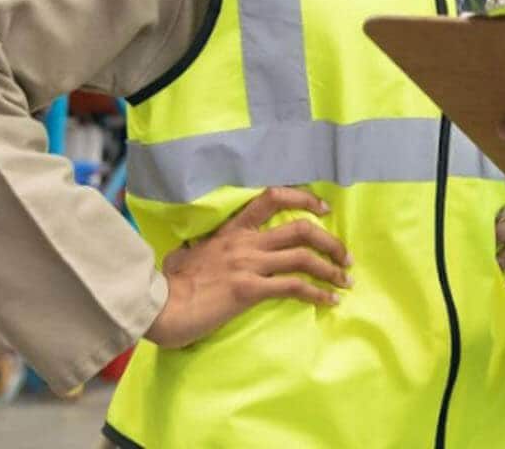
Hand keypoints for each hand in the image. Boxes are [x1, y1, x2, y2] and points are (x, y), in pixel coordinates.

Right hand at [144, 187, 350, 348]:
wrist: (159, 305)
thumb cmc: (169, 284)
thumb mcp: (185, 255)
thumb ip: (198, 249)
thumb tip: (193, 252)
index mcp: (231, 231)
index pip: (271, 198)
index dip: (303, 199)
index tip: (323, 208)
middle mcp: (245, 243)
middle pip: (300, 229)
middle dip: (330, 241)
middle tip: (345, 255)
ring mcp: (248, 264)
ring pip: (303, 257)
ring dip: (331, 269)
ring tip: (345, 280)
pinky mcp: (250, 289)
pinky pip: (293, 287)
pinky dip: (317, 293)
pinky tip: (329, 301)